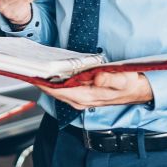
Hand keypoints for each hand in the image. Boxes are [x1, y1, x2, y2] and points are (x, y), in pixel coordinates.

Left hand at [37, 72, 153, 109]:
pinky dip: (56, 80)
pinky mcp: (82, 93)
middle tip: (29, 67)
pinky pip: (64, 87)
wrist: (137, 90)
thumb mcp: (123, 80)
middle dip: (41, 80)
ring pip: (58, 89)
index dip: (44, 83)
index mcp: (87, 97)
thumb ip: (110, 78)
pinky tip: (52, 71)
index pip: (59, 91)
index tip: (33, 74)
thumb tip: (97, 76)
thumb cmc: (130, 85)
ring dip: (47, 80)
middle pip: (54, 91)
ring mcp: (81, 97)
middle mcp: (81, 100)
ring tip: (37, 67)